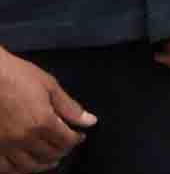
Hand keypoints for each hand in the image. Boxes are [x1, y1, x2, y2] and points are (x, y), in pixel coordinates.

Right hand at [0, 47, 95, 172]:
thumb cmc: (16, 76)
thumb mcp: (49, 86)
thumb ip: (70, 107)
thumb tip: (89, 121)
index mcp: (42, 121)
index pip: (66, 140)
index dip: (76, 139)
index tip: (79, 136)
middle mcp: (24, 138)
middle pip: (50, 154)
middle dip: (62, 150)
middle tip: (66, 145)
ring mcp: (5, 145)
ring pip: (28, 166)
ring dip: (43, 164)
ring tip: (51, 160)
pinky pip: (5, 168)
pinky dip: (17, 170)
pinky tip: (24, 165)